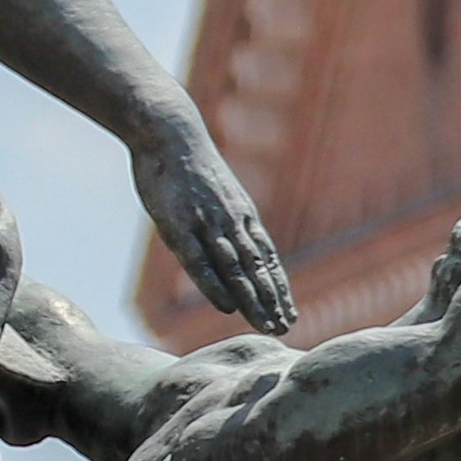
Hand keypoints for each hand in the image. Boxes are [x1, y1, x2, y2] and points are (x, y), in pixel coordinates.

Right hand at [142, 125, 293, 334]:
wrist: (169, 132)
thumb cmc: (187, 163)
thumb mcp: (214, 192)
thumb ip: (224, 217)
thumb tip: (230, 241)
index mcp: (240, 215)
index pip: (266, 258)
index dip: (277, 287)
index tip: (290, 313)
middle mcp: (230, 221)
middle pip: (256, 268)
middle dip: (272, 301)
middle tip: (287, 329)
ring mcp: (206, 223)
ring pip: (235, 268)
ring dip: (253, 299)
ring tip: (268, 326)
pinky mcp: (178, 224)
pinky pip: (199, 260)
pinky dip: (214, 285)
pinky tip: (226, 307)